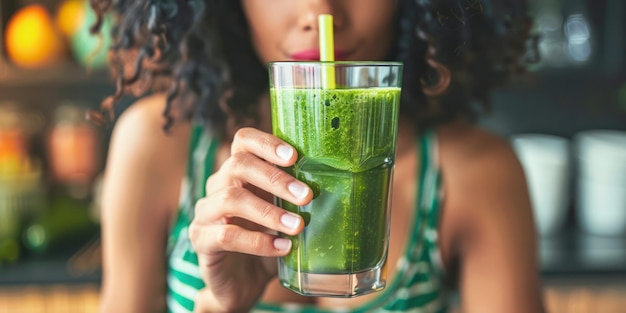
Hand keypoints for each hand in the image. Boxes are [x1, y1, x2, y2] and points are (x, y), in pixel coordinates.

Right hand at [189, 127, 311, 311]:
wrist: (242, 284)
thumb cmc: (266, 243)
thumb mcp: (283, 216)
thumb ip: (295, 199)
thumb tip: (334, 185)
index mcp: (237, 173)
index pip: (243, 141)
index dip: (266, 143)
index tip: (294, 157)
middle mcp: (217, 187)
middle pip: (237, 165)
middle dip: (275, 179)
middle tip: (306, 196)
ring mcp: (205, 213)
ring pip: (230, 199)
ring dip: (269, 211)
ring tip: (297, 226)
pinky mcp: (201, 241)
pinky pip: (226, 236)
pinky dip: (258, 242)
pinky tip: (282, 248)